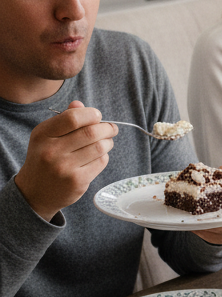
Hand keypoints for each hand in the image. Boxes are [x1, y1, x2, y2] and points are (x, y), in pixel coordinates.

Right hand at [14, 101, 116, 221]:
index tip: (98, 116)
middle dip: (107, 128)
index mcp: (43, 134)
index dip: (91, 114)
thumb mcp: (46, 137)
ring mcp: (64, 167)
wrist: (34, 192)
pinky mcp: (77, 181)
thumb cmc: (45, 159)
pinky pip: (101, 162)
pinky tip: (98, 157)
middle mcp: (51, 151)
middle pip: (91, 132)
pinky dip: (104, 157)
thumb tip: (80, 104)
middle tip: (111, 129)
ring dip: (108, 143)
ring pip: (99, 147)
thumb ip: (64, 119)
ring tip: (106, 142)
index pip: (73, 117)